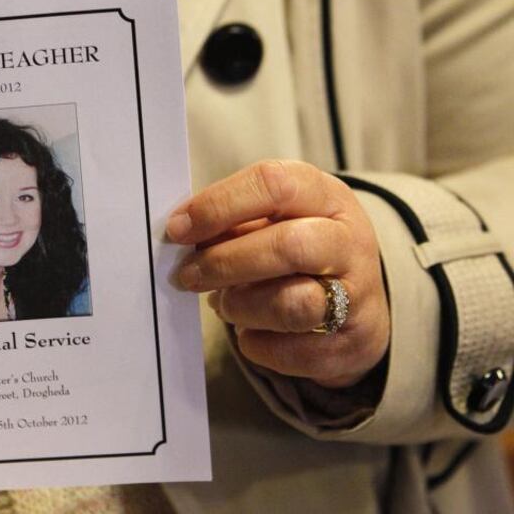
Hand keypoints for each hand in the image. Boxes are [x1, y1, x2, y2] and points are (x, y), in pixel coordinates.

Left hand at [166, 160, 388, 388]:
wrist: (358, 310)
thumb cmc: (299, 254)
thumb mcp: (276, 221)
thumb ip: (233, 223)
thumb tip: (182, 232)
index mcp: (326, 197)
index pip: (274, 185)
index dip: (219, 205)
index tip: (178, 229)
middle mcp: (349, 242)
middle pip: (287, 246)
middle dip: (224, 263)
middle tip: (186, 275)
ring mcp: (356, 296)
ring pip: (289, 304)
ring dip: (239, 306)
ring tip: (223, 304)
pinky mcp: (348, 345)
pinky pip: (287, 350)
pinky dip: (255, 343)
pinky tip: (251, 330)